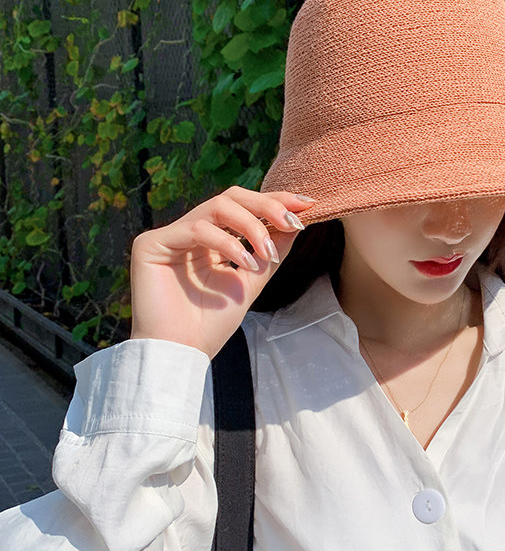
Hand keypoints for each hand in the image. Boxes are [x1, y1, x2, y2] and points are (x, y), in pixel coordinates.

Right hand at [129, 186, 314, 358]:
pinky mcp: (151, 244)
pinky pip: (197, 229)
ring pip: (217, 206)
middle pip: (231, 197)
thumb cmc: (212, 322)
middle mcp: (191, 232)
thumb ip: (270, 249)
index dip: (274, 201)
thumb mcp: (252, 279)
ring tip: (268, 253)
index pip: (244, 207)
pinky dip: (227, 243)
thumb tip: (295, 220)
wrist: (183, 352)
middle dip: (267, 205)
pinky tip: (246, 263)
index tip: (307, 205)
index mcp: (212, 239)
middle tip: (292, 219)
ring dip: (252, 225)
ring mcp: (171, 236)